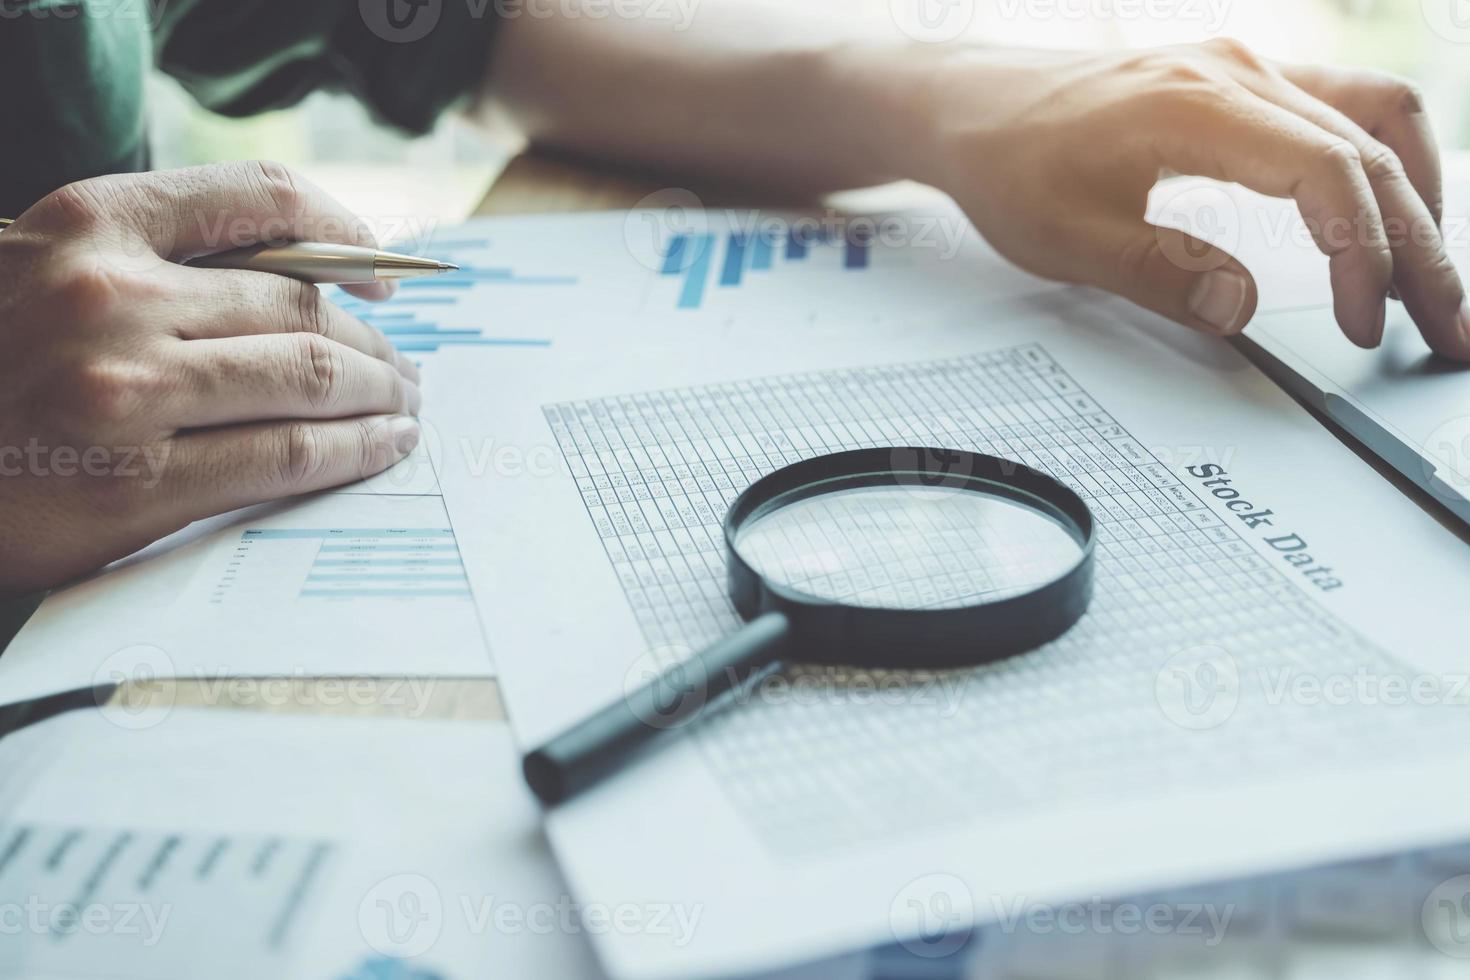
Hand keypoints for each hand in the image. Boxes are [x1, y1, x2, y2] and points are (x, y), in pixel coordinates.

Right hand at [0, 162, 421, 595]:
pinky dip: (354, 451)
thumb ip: (152, 265)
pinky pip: (288, 456)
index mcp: (88, 223)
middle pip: (303, 305)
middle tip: (406, 368)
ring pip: (310, 376)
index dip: (347, 233)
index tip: (385, 273)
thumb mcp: (40, 274)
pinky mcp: (139, 482)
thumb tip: (299, 283)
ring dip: (380, 394)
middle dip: (376, 342)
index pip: (261, 198)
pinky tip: (381, 448)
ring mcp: (127, 389)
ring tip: (404, 408)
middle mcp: (112, 294)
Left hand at [917, 39, 1468, 357]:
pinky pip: (1346, 108)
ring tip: (1433, 282)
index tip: (1365, 323)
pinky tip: (1392, 217)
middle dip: (1421, 247)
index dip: (1364, 256)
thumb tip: (1242, 309)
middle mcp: (1235, 74)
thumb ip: (1160, 275)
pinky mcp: (1243, 82)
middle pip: (1371, 152)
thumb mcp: (1067, 240)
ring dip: (1418, 201)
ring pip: (1377, 121)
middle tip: (1449, 328)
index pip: (1325, 175)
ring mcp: (1246, 69)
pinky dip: (1384, 165)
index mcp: (1194, 109)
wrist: (971, 106)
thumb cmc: (1008, 164)